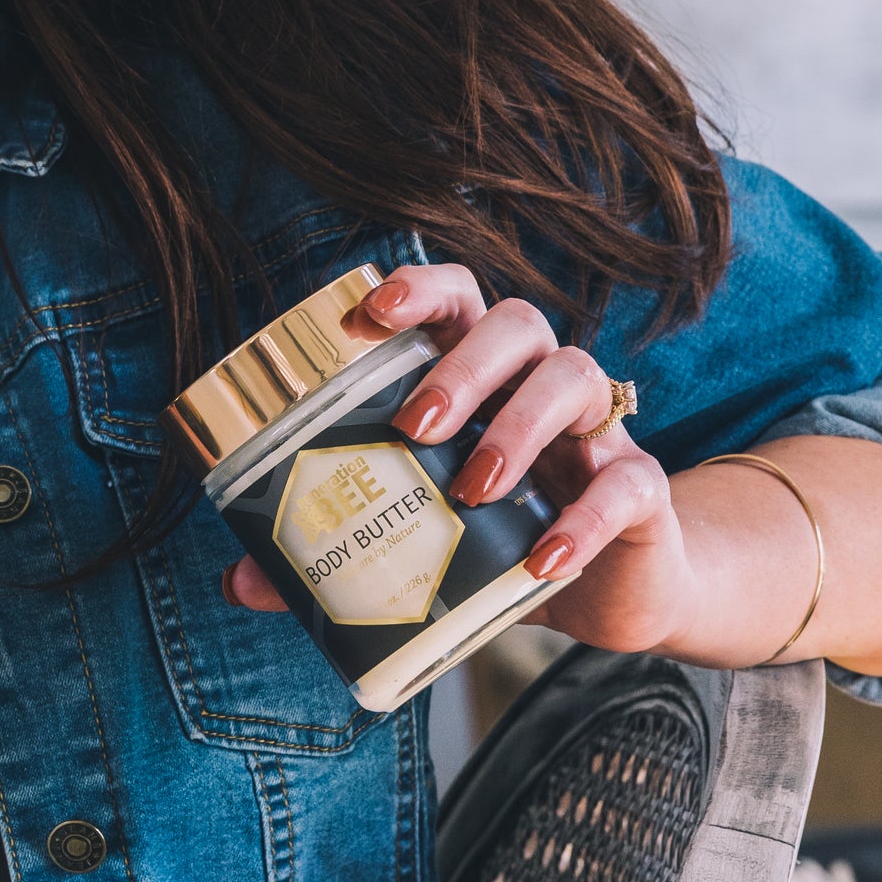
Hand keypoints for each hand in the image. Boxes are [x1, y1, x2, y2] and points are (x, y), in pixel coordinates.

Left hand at [220, 267, 693, 656]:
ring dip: (519, 426)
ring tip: (474, 488)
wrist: (613, 592)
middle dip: (462, 365)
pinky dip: (584, 521)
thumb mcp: (423, 538)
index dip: (420, 289)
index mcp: (483, 375)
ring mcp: (598, 429)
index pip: (458, 299)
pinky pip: (627, 481)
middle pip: (518, 323)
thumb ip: (338, 550)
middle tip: (415, 426)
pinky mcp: (642, 487)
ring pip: (576, 376)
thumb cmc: (504, 538)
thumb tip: (240, 581)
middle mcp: (540, 383)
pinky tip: (543, 560)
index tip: (370, 313)